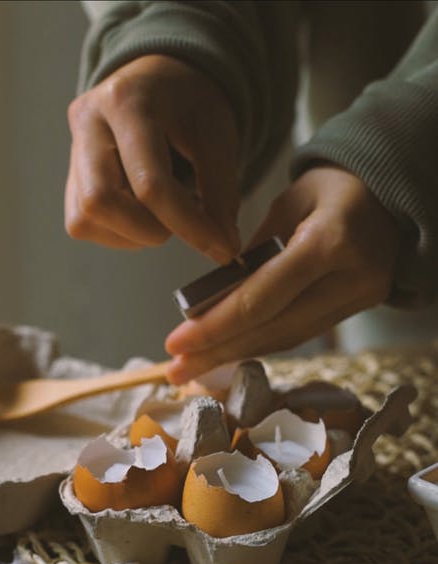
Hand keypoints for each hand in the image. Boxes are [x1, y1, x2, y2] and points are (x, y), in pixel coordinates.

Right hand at [65, 54, 240, 261]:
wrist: (163, 82)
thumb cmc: (191, 106)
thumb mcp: (217, 138)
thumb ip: (221, 195)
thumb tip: (224, 249)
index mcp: (125, 101)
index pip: (150, 183)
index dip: (189, 225)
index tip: (223, 249)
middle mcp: (87, 121)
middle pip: (101, 202)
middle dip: (149, 230)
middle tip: (181, 219)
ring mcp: (71, 150)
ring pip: (87, 219)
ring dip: (133, 233)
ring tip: (163, 209)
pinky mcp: (70, 177)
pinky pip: (83, 224)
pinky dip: (120, 232)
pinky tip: (142, 211)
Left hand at [165, 166, 400, 382]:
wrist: (394, 193)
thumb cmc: (334, 188)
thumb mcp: (289, 203)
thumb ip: (254, 253)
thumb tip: (214, 301)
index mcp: (329, 241)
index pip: (262, 297)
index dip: (216, 326)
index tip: (176, 344)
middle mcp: (350, 279)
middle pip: (273, 328)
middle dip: (219, 351)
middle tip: (176, 370)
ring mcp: (359, 300)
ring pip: (288, 339)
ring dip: (237, 355)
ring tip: (194, 367)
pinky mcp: (356, 311)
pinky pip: (301, 334)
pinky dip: (262, 343)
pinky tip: (230, 351)